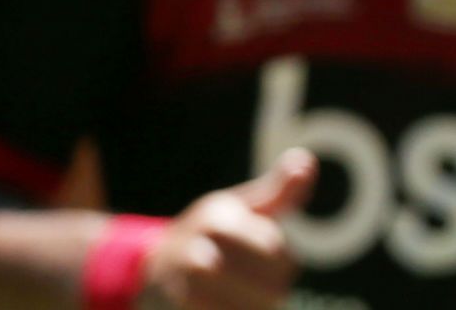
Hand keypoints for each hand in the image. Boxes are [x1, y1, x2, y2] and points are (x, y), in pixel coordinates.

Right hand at [138, 148, 316, 308]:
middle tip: (267, 291)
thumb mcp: (239, 206)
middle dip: (272, 291)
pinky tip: (232, 308)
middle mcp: (197, 251)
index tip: (278, 265)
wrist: (149, 269)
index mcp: (217, 219)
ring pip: (244, 309)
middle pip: (264, 285)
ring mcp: (183, 287)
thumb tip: (306, 160)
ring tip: (250, 302)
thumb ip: (279, 191)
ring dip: (254, 308)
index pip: (273, 248)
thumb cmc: (208, 235)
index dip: (284, 262)